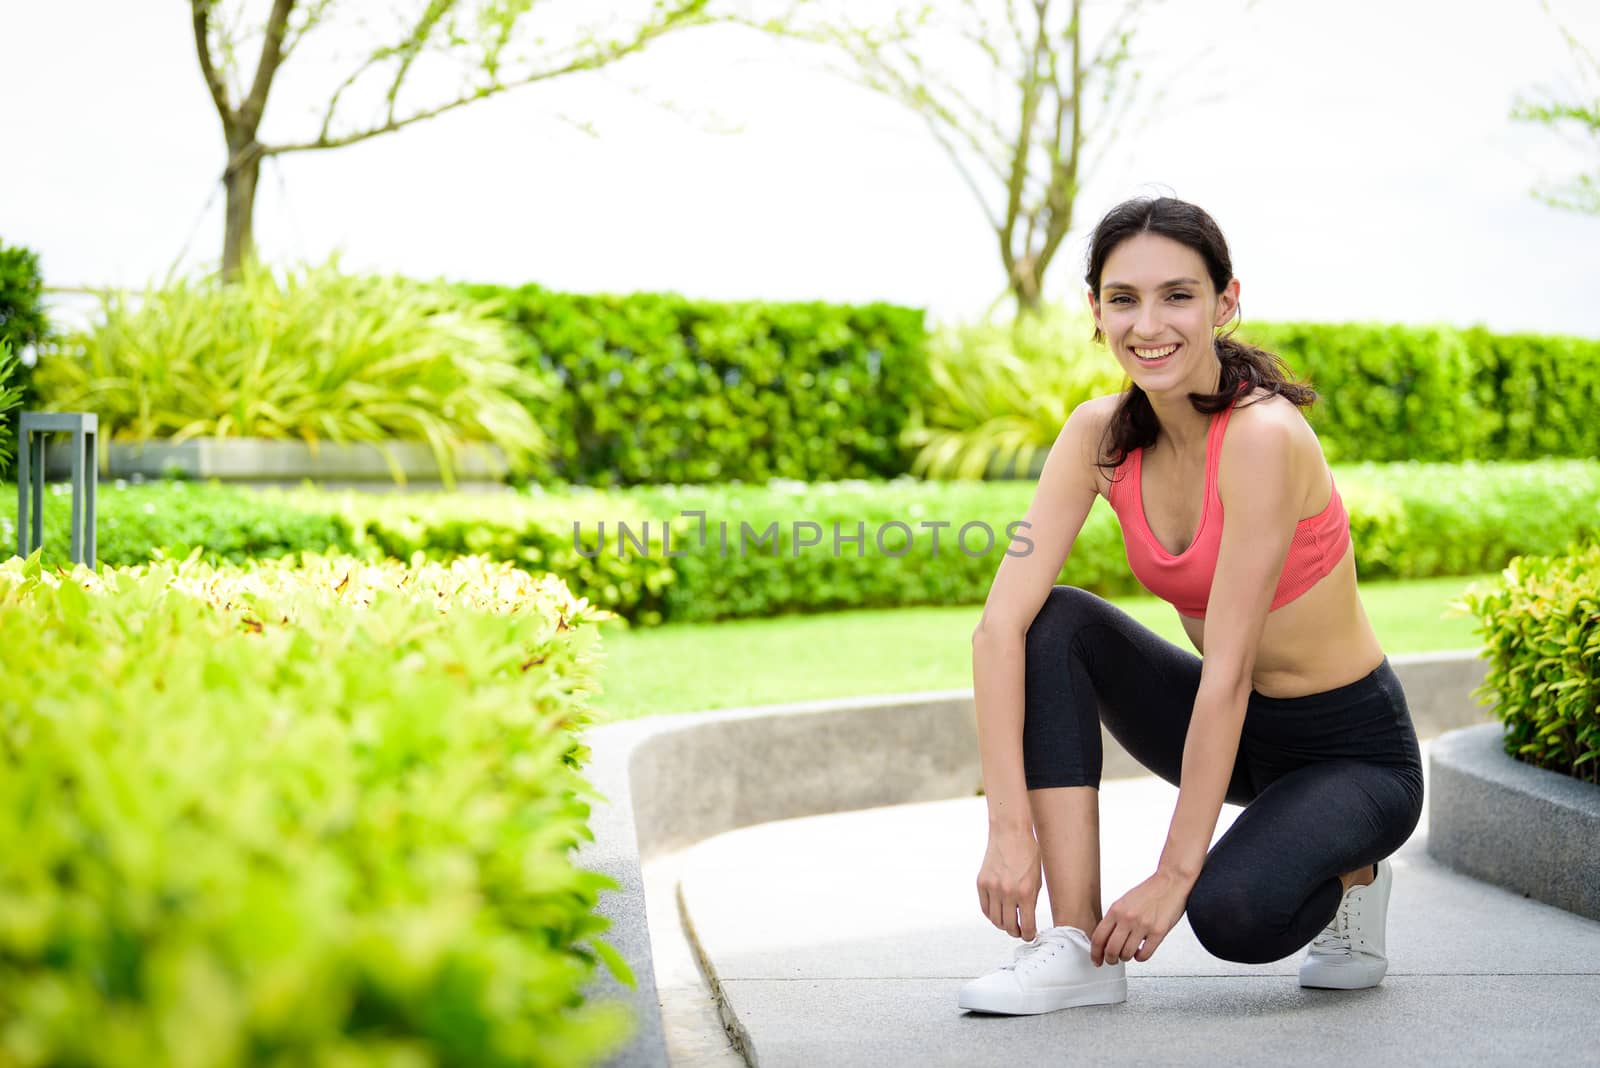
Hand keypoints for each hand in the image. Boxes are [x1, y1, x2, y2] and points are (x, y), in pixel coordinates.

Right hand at [976, 825, 1042, 939]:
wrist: (1010, 833)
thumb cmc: (1028, 854)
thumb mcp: (1036, 879)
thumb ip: (1031, 901)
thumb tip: (1027, 920)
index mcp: (1026, 892)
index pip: (1027, 926)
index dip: (1030, 935)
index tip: (1031, 936)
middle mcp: (1008, 892)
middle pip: (1009, 926)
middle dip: (1016, 932)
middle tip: (1020, 931)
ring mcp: (992, 888)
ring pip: (995, 920)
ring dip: (1003, 925)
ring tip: (1009, 923)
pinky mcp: (981, 883)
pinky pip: (985, 908)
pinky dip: (991, 914)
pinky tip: (998, 912)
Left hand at [1090, 868, 1192, 966]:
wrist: (1171, 882)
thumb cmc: (1149, 892)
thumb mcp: (1124, 901)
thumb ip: (1114, 918)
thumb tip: (1106, 938)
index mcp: (1116, 910)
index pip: (1098, 937)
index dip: (1095, 953)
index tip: (1096, 959)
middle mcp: (1127, 918)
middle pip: (1110, 949)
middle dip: (1109, 959)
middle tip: (1112, 961)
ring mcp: (1143, 926)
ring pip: (1126, 954)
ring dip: (1126, 958)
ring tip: (1128, 954)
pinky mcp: (1158, 932)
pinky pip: (1144, 955)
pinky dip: (1140, 957)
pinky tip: (1141, 951)